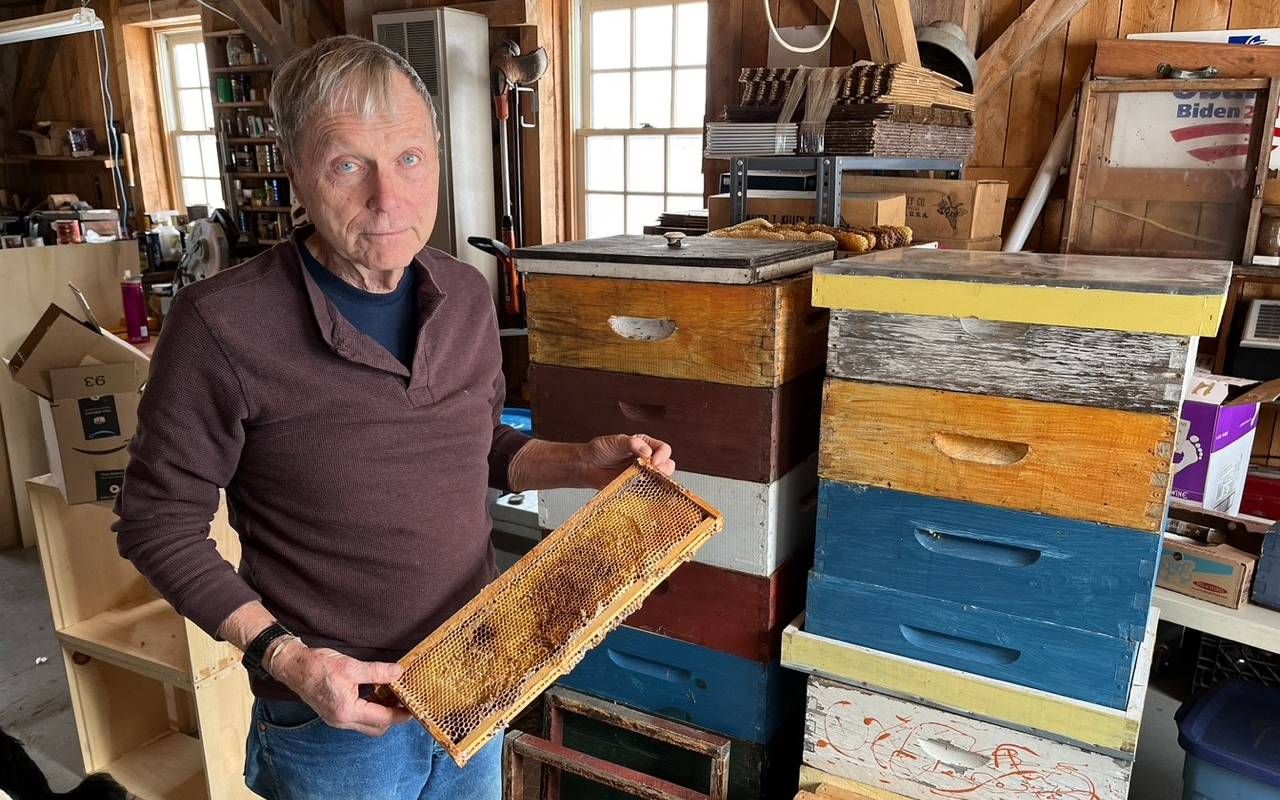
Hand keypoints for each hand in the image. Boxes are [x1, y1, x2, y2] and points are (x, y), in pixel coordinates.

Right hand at [268, 639, 411, 736]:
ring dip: (381, 715)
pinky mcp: (333, 714)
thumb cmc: (319, 666)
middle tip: (405, 702)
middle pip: (376, 728)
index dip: (400, 715)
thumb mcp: (351, 666)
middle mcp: (342, 720)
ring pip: (367, 725)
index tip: (414, 708)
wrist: (293, 667)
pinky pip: (357, 718)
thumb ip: (377, 672)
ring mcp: (336, 719)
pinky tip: (376, 695)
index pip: (382, 719)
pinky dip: (370, 711)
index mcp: (347, 711)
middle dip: (393, 718)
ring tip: (393, 697)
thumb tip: (399, 673)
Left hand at [580, 434, 674, 487]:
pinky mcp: (637, 487)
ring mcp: (643, 474)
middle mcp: (647, 459)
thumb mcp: (615, 442)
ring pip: (661, 479)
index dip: (662, 455)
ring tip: (650, 481)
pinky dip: (650, 493)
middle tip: (654, 472)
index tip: (652, 461)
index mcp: (645, 445)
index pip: (663, 449)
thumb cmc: (600, 450)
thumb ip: (632, 444)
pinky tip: (644, 491)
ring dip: (659, 481)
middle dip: (664, 469)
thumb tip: (647, 452)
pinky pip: (649, 491)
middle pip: (667, 465)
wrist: (587, 466)